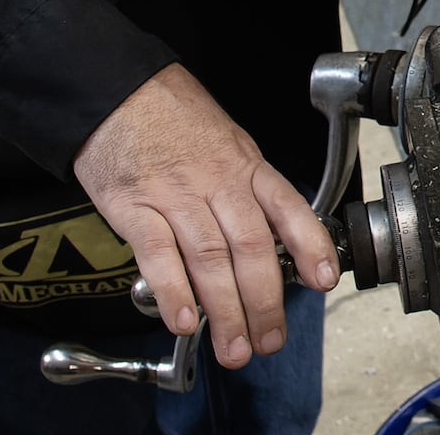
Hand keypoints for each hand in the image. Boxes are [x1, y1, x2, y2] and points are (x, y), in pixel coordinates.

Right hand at [73, 64, 336, 368]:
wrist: (115, 89)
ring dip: (225, 312)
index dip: (310, 246)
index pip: (288, 207)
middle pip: (251, 248)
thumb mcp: (224, 138)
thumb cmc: (169, 114)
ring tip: (233, 349)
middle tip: (269, 340)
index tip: (324, 279)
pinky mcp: (134, 206)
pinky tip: (184, 321)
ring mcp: (175, 195)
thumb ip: (244, 184)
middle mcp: (216, 182)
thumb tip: (267, 232)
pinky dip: (174, 291)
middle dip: (265, 302)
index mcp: (244, 164)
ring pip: (210, 259)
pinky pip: (158, 255)